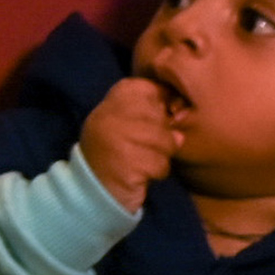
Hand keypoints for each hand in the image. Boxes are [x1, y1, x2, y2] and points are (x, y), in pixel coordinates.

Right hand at [79, 77, 178, 209]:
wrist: (93, 185)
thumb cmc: (118, 147)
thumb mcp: (130, 121)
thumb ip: (154, 112)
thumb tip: (181, 118)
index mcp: (112, 98)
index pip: (151, 89)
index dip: (161, 106)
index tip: (152, 122)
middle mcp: (112, 113)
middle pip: (163, 117)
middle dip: (163, 136)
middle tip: (145, 146)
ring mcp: (117, 138)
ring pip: (167, 142)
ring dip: (161, 156)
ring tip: (142, 159)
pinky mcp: (126, 164)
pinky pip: (161, 164)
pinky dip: (157, 172)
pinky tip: (141, 173)